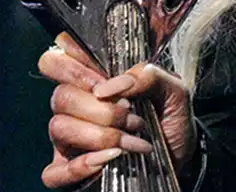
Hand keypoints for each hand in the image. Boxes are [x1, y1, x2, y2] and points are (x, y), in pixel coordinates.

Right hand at [37, 32, 197, 187]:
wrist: (179, 155)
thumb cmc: (170, 118)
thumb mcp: (174, 90)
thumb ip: (150, 75)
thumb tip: (113, 85)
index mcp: (94, 81)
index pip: (55, 62)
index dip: (72, 68)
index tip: (103, 84)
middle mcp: (75, 108)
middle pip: (61, 96)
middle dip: (102, 109)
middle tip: (132, 116)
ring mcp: (68, 140)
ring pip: (59, 128)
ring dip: (101, 135)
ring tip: (132, 139)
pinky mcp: (68, 171)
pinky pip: (55, 172)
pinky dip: (81, 166)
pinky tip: (110, 159)